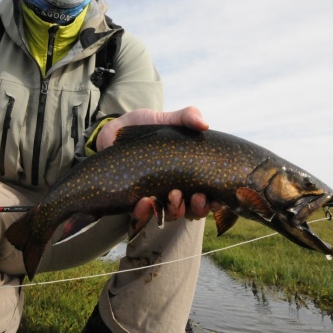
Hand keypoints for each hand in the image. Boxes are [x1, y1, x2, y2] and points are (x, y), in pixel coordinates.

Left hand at [97, 106, 217, 222]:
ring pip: (171, 216)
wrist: (115, 130)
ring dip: (176, 210)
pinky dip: (146, 212)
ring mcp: (156, 198)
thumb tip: (204, 124)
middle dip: (198, 207)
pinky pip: (142, 216)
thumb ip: (187, 117)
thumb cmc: (147, 127)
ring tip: (174, 195)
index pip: (209, 195)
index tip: (217, 197)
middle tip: (197, 196)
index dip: (216, 201)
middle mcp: (176, 190)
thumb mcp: (168, 119)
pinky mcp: (133, 201)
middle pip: (194, 211)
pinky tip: (146, 201)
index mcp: (189, 175)